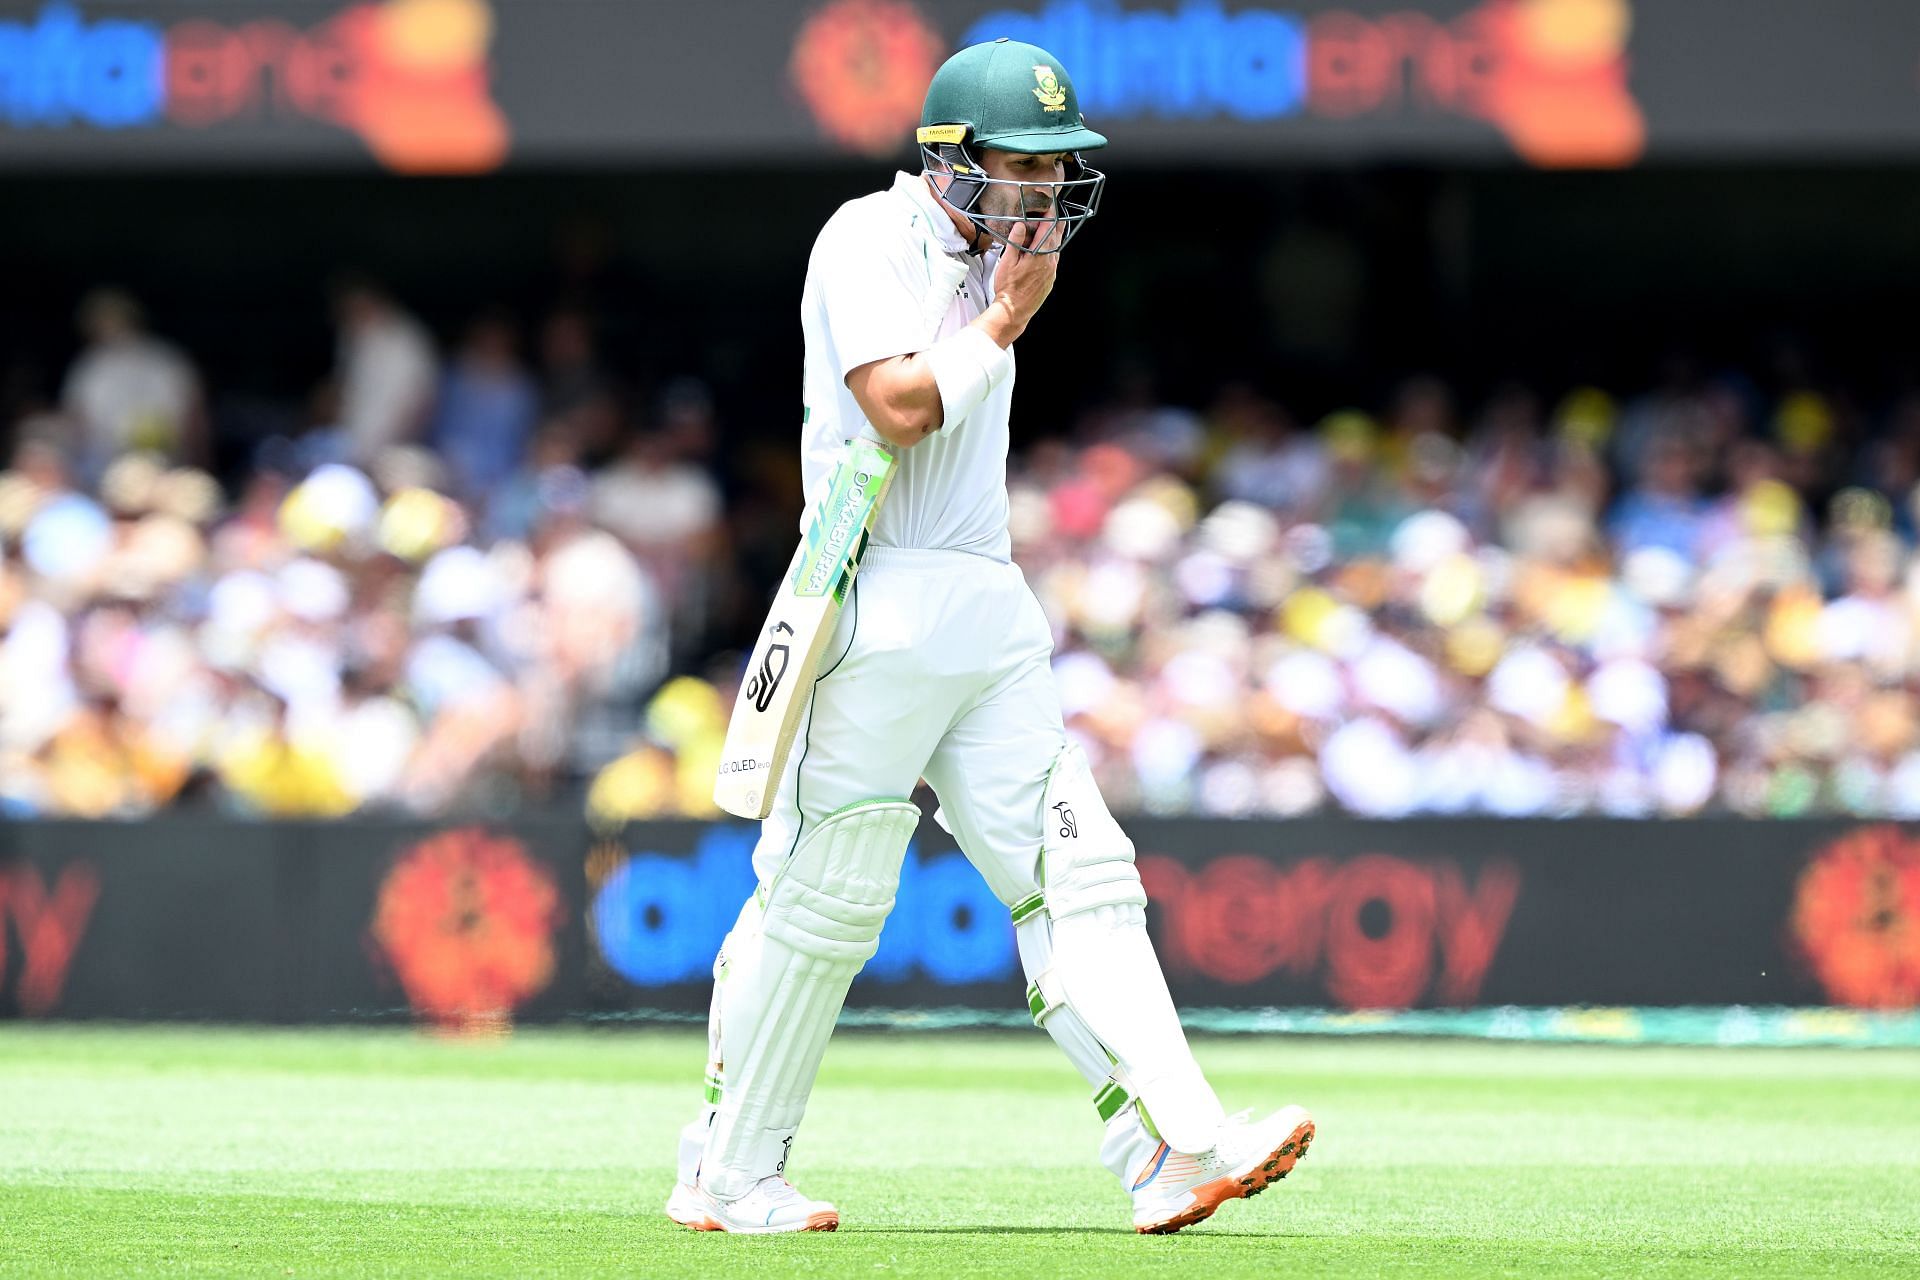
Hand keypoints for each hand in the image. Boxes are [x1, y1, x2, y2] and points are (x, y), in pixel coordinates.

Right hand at [990, 217, 1059, 335]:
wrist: (1015, 311)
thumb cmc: (1009, 289)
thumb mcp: (1007, 261)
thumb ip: (1016, 241)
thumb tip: (1020, 226)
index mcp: (1040, 255)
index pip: (1048, 229)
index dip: (1050, 216)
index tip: (1050, 207)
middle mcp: (1050, 262)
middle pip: (1056, 238)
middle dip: (1055, 224)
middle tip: (1054, 214)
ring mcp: (1052, 271)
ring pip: (1056, 249)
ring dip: (1053, 238)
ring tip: (1048, 231)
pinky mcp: (1050, 279)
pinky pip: (1053, 260)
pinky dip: (1050, 251)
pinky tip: (1043, 251)